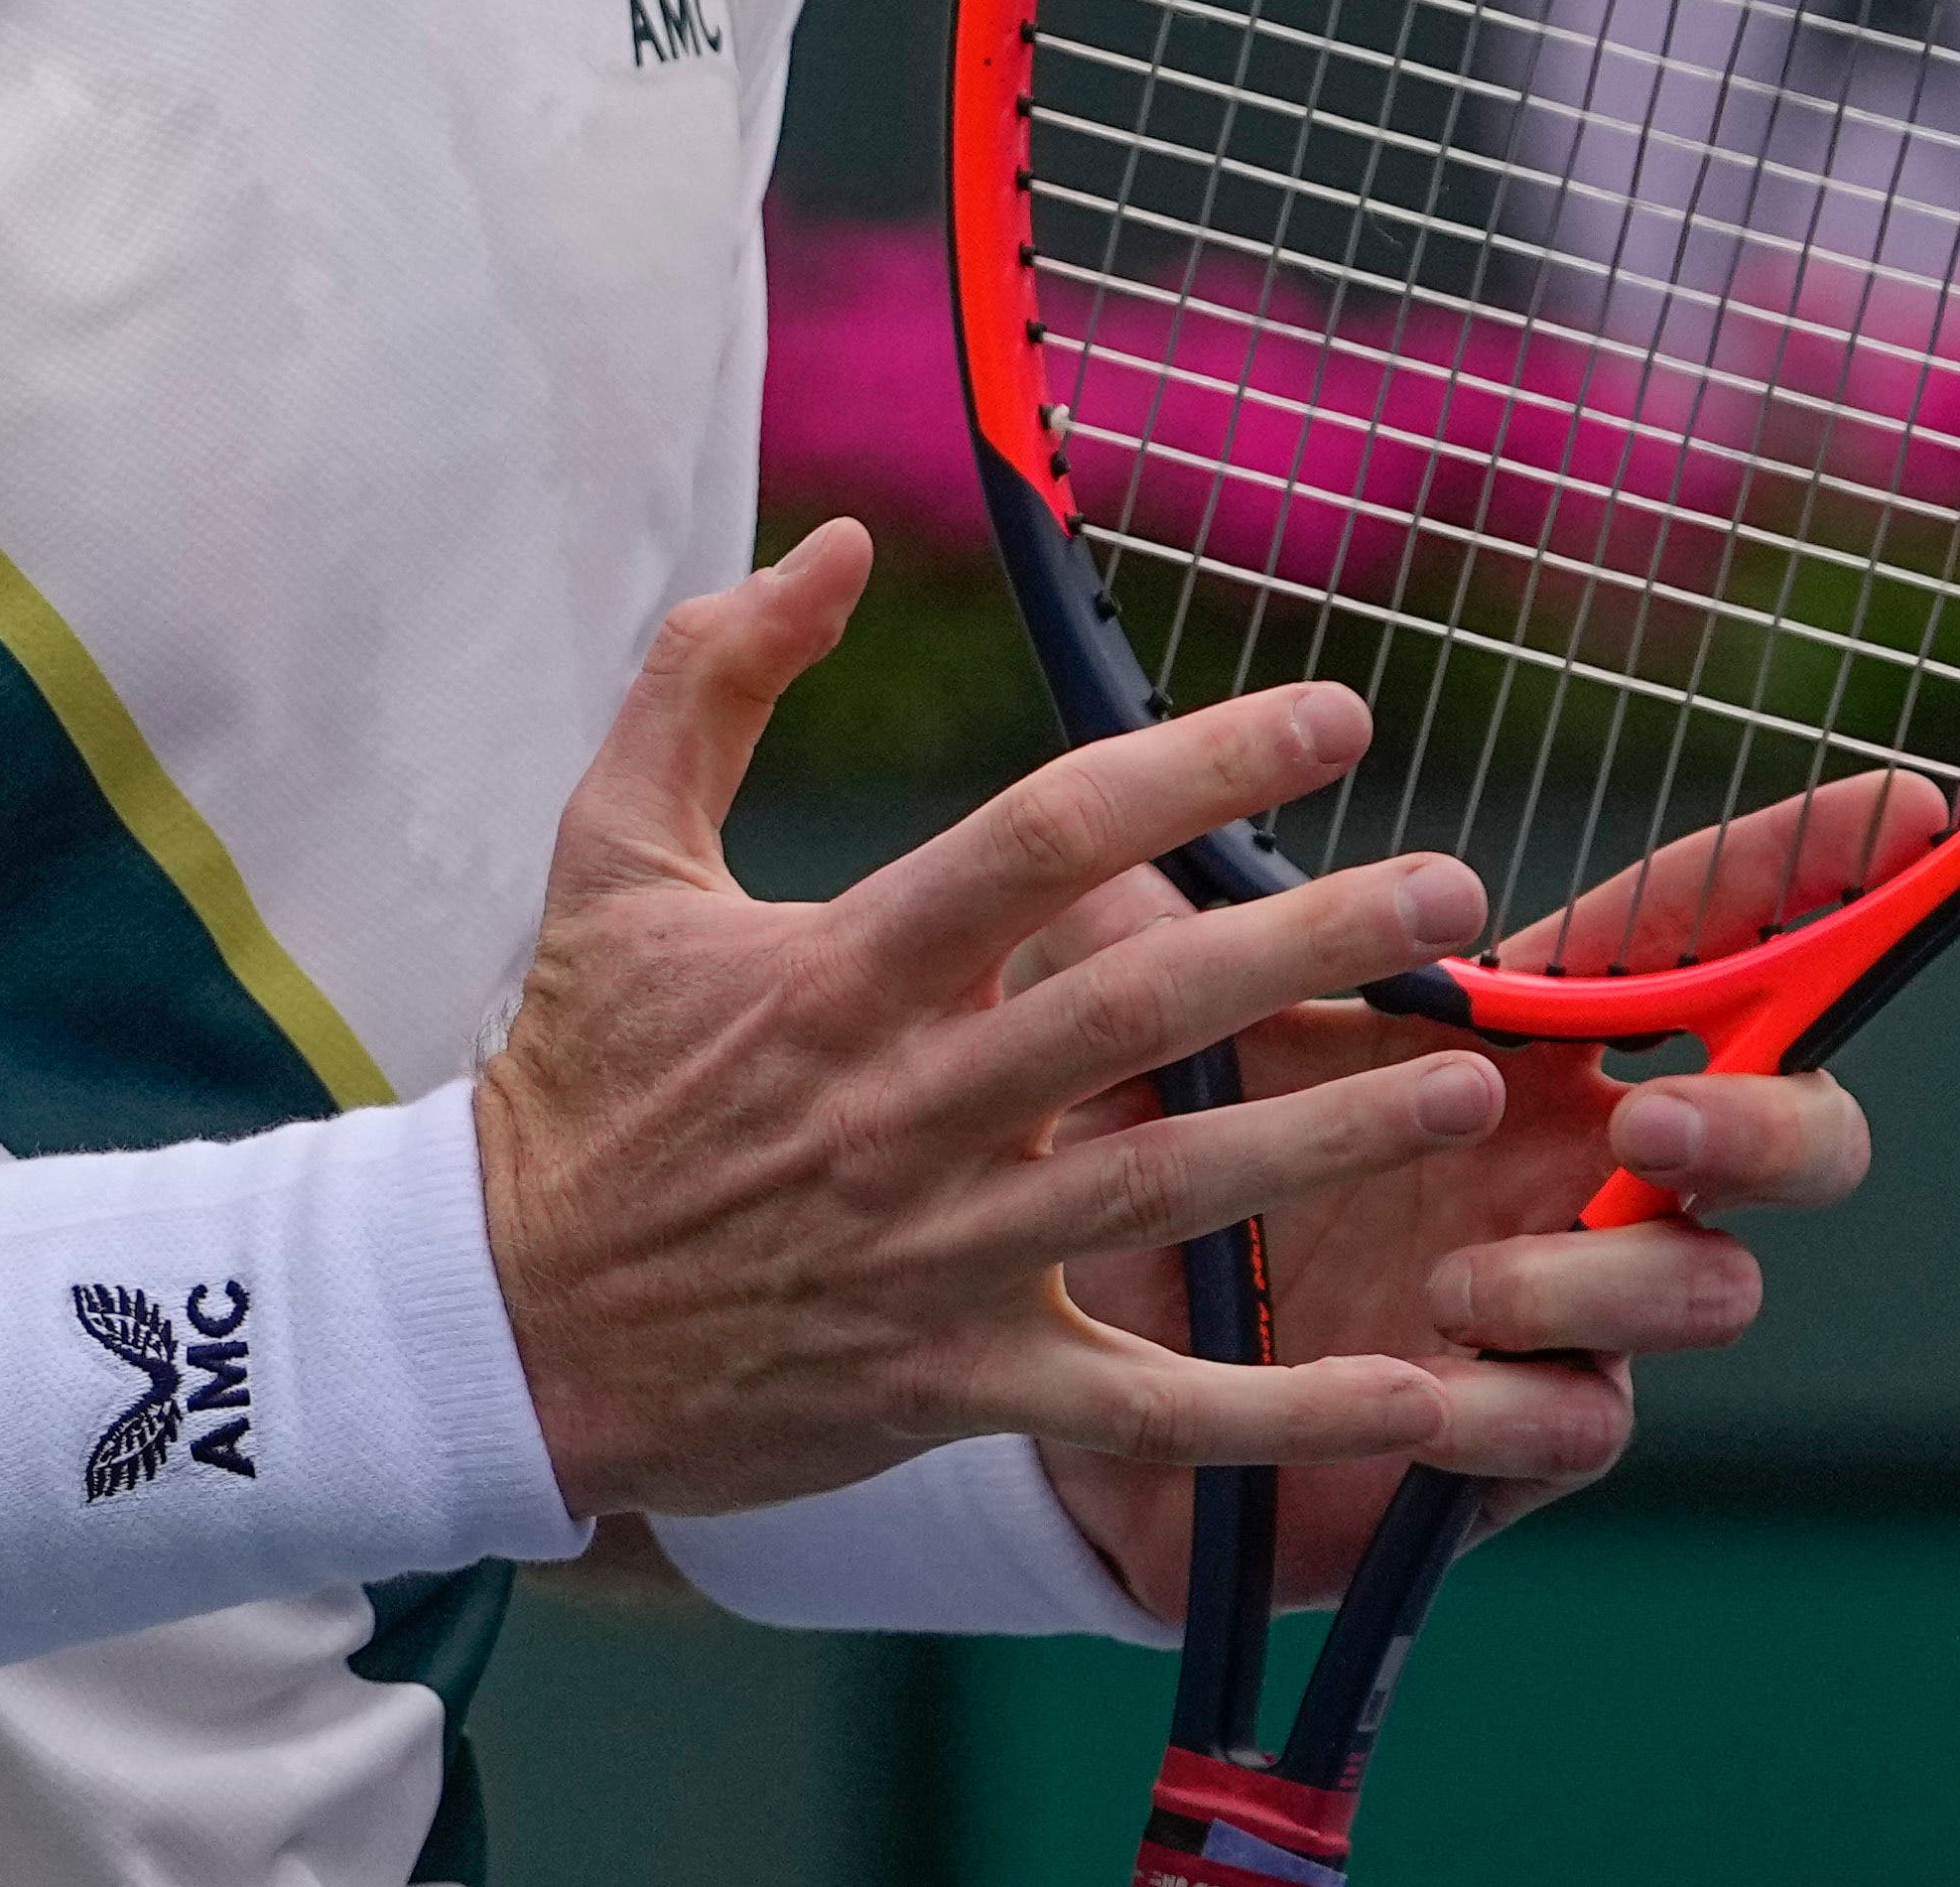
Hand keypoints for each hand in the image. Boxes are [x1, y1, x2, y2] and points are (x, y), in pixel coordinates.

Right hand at [474, 522, 1500, 1526]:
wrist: (490, 1325)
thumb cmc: (577, 1074)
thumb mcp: (609, 849)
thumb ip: (711, 676)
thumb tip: (837, 544)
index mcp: (841, 967)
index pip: (1043, 841)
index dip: (1196, 768)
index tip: (1336, 717)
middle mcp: (903, 1108)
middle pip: (1136, 1011)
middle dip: (1306, 945)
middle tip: (1453, 892)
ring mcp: (934, 1257)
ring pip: (1162, 1194)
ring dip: (1326, 1139)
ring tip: (1469, 1085)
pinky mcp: (950, 1388)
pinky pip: (1138, 1411)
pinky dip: (1283, 1415)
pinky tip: (1424, 1397)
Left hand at [1027, 773, 1921, 1618]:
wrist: (1073, 1374)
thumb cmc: (1140, 1158)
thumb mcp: (1138, 1024)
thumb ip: (1152, 919)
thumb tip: (1118, 799)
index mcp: (1515, 1039)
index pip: (1690, 937)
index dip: (1805, 870)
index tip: (1910, 804)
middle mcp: (1572, 1166)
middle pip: (1793, 1130)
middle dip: (1771, 1123)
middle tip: (1652, 1125)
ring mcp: (1562, 1308)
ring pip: (1710, 1290)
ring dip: (1597, 1280)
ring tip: (1453, 1285)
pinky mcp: (1511, 1441)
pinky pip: (1580, 1428)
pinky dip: (1510, 1406)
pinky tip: (1422, 1393)